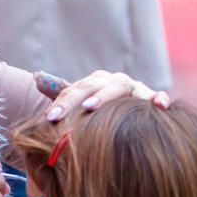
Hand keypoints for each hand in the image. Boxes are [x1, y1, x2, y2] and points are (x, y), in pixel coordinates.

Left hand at [37, 70, 169, 121]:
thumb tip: (36, 77)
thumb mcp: (78, 101)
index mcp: (93, 82)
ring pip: (120, 88)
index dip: (61, 104)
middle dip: (77, 100)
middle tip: (65, 114)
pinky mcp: (150, 98)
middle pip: (92, 87)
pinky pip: (155, 96)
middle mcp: (112, 81)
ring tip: (91, 107)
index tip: (49, 119)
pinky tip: (160, 105)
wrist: (127, 109)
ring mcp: (132, 88)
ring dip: (106, 96)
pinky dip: (158, 97)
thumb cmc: (98, 109)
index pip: (73, 90)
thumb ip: (58, 91)